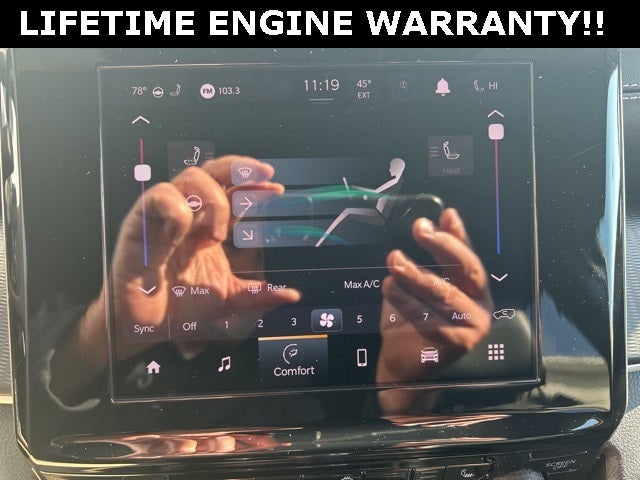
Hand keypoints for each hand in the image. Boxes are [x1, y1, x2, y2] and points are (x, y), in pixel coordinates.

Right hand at [50, 156, 299, 402]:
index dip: (253, 186)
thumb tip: (291, 296)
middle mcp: (190, 215)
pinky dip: (177, 210)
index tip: (276, 190)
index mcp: (209, 228)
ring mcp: (165, 215)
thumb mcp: (228, 301)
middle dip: (239, 167)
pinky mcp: (140, 221)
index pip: (233, 193)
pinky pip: (160, 196)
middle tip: (262, 176)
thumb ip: (257, 296)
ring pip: (191, 177)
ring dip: (213, 199)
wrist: (144, 327)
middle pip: (213, 172)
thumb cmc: (180, 309)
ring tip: (218, 233)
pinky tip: (180, 235)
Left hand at [376, 208, 492, 413]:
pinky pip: (429, 317)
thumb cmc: (413, 322)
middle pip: (466, 270)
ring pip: (444, 293)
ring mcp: (472, 325)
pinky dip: (406, 301)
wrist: (405, 365)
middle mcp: (480, 304)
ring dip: (417, 274)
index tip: (444, 215)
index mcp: (474, 288)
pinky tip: (390, 287)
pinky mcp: (458, 342)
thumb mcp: (420, 285)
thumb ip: (430, 259)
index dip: (459, 234)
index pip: (468, 255)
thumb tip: (431, 223)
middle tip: (420, 230)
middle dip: (442, 246)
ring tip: (395, 261)